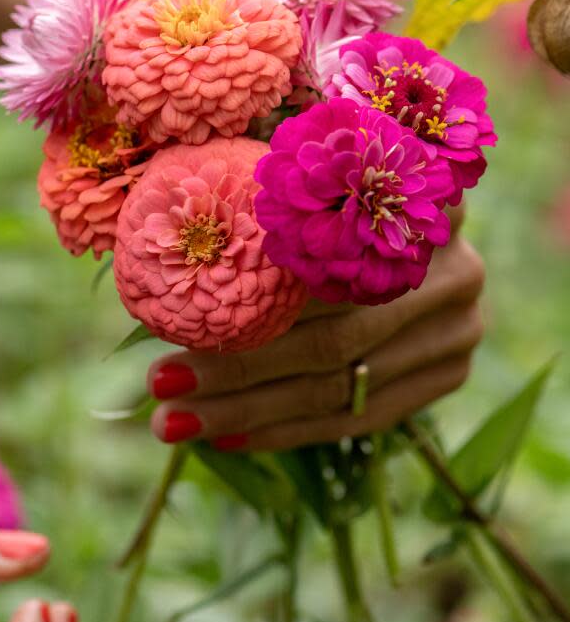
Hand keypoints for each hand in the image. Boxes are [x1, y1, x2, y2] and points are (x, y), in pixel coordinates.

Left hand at [146, 212, 483, 450]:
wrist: (426, 243)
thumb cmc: (338, 202)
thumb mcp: (312, 183)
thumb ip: (268, 202)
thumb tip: (166, 232)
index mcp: (419, 199)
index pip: (328, 258)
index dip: (250, 288)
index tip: (175, 315)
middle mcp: (456, 267)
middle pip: (332, 336)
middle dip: (237, 368)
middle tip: (160, 383)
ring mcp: (461, 328)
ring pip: (339, 386)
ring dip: (248, 411)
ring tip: (175, 421)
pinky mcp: (451, 374)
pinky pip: (359, 417)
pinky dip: (288, 430)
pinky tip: (227, 438)